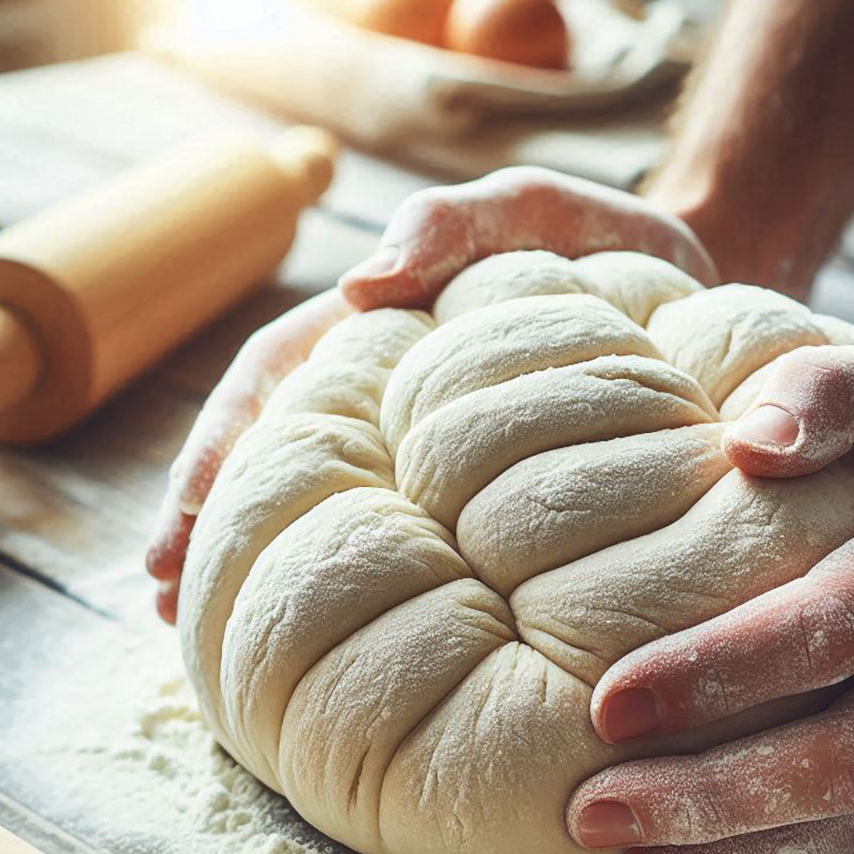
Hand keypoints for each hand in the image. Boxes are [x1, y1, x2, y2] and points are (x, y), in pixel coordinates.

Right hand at [147, 166, 713, 621]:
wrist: (686, 296)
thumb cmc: (603, 248)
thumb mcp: (535, 213)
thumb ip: (456, 225)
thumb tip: (360, 285)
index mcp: (379, 335)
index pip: (277, 387)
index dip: (223, 448)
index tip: (182, 518)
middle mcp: (389, 397)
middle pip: (280, 459)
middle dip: (217, 525)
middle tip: (166, 601)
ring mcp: (429, 447)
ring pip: (332, 505)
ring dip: (266, 561)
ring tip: (211, 637)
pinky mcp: (480, 493)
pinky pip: (412, 539)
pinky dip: (361, 579)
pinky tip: (331, 640)